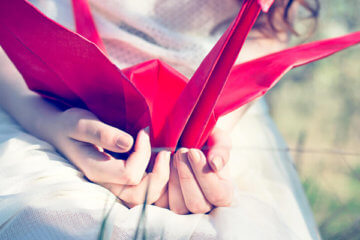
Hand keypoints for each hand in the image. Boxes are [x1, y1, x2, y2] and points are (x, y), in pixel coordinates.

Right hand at [47, 108, 170, 207]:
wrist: (61, 132)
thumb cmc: (70, 125)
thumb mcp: (81, 123)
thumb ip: (102, 133)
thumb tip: (129, 143)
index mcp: (95, 170)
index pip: (129, 174)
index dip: (143, 154)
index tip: (142, 132)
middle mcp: (106, 183)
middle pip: (139, 195)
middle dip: (159, 176)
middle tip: (164, 152)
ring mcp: (114, 184)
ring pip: (144, 197)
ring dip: (160, 179)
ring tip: (164, 156)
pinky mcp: (120, 180)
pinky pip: (144, 189)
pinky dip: (157, 178)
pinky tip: (159, 160)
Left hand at [156, 128, 233, 213]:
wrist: (184, 138)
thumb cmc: (205, 140)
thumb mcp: (217, 138)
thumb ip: (221, 149)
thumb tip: (215, 164)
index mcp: (222, 191)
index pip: (218, 195)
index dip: (205, 176)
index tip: (193, 152)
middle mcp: (205, 204)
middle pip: (197, 204)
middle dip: (187, 177)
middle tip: (181, 151)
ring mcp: (184, 206)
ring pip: (178, 207)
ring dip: (173, 179)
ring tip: (172, 155)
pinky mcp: (165, 204)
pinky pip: (160, 201)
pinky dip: (158, 180)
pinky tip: (162, 161)